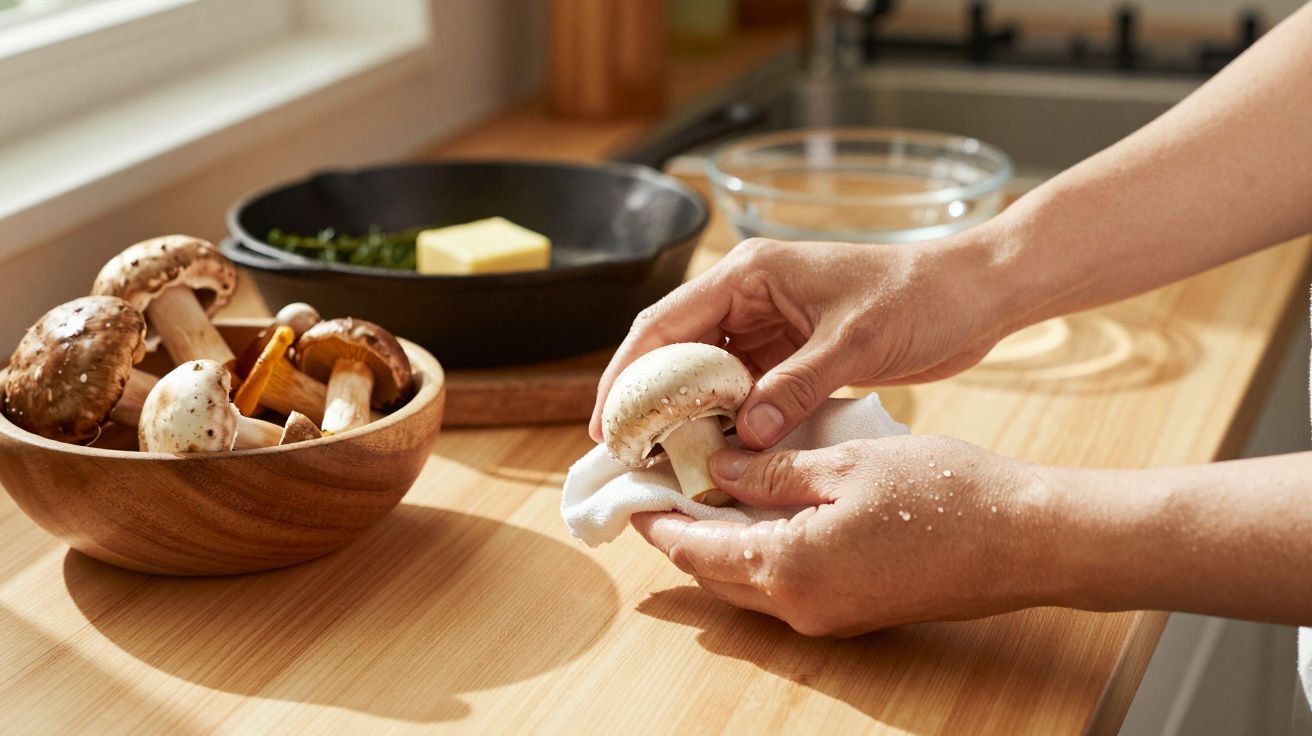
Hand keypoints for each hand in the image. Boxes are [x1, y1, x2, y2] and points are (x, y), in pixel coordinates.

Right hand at [589, 237, 1013, 448]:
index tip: (607, 423)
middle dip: (647, 401)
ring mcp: (769, 327)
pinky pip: (744, 390)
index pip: (665, 324)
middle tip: (626, 454)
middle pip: (675, 351)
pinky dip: (729, 422)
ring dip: (687, 416)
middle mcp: (748, 297)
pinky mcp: (791, 354)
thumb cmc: (918, 297)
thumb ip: (797, 386)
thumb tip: (747, 435)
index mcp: (749, 274)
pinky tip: (719, 456)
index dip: (628, 373)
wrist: (972, 296)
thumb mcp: (854, 342)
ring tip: (665, 464)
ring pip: (706, 375)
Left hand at [631, 435, 1055, 635]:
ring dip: (721, 544)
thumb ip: (771, 472)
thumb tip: (718, 471)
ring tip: (706, 490)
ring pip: (749, 583)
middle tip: (662, 486)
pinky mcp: (856, 611)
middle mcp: (801, 607)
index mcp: (788, 569)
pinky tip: (762, 510)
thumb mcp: (845, 464)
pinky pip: (786, 585)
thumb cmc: (945, 494)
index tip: (632, 492)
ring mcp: (831, 616)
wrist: (1025, 539)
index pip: (693, 551)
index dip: (657, 521)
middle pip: (714, 575)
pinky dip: (760, 551)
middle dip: (682, 533)